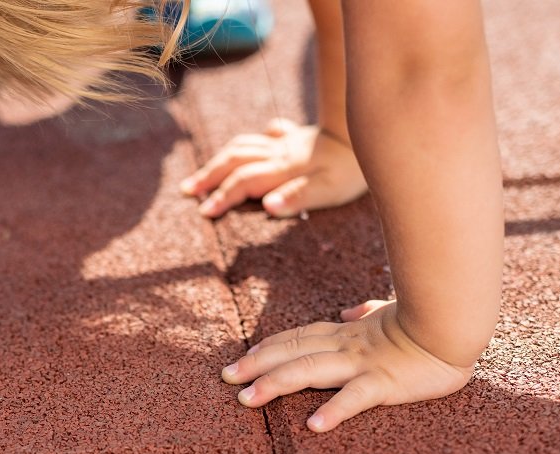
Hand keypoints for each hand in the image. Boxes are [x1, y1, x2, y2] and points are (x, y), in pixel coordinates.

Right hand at [180, 119, 366, 218]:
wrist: (371, 134)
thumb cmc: (352, 170)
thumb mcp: (330, 190)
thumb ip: (298, 197)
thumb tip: (268, 205)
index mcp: (282, 168)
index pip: (243, 182)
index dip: (222, 197)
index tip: (204, 212)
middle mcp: (278, 152)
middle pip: (234, 160)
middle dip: (209, 175)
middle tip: (188, 190)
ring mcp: (286, 142)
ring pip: (243, 145)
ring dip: (220, 160)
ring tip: (204, 174)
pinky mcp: (298, 136)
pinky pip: (268, 135)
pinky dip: (253, 142)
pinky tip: (254, 145)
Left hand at [221, 300, 475, 431]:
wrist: (459, 321)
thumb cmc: (429, 319)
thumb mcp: (391, 314)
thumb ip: (367, 313)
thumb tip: (349, 312)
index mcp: (348, 334)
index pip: (298, 337)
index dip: (267, 347)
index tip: (240, 359)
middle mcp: (347, 347)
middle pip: (292, 353)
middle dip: (256, 365)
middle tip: (225, 378)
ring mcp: (364, 364)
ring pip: (310, 371)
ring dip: (276, 384)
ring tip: (248, 399)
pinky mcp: (386, 383)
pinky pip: (355, 397)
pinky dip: (333, 410)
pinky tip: (313, 425)